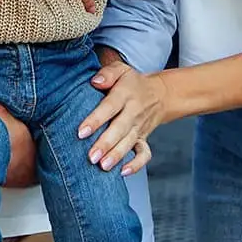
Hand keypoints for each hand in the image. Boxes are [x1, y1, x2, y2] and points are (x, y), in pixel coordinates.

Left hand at [77, 60, 171, 175]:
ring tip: (102, 166)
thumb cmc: (132, 82)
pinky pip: (144, 154)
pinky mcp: (144, 138)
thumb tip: (95, 82)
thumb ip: (108, 73)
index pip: (109, 107)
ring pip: (129, 143)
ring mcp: (140, 127)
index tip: (81, 132)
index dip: (96, 120)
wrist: (160, 94)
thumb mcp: (121, 70)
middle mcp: (133, 112)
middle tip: (91, 156)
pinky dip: (137, 165)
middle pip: (119, 129)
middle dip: (105, 144)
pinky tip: (124, 172)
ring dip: (116, 156)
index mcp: (125, 94)